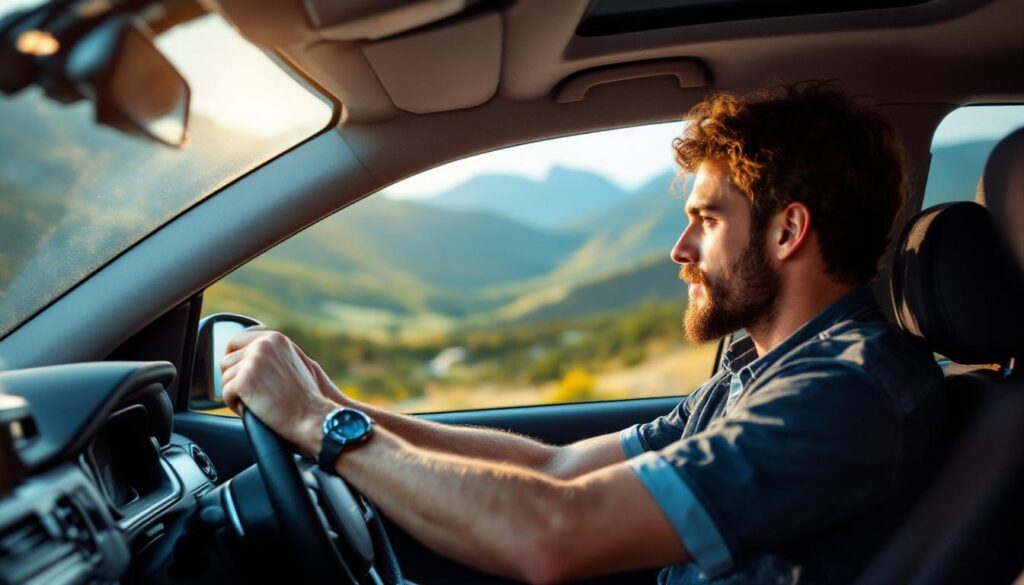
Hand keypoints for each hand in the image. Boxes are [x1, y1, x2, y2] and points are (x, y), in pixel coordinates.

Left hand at [220, 330, 335, 454]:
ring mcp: (253, 361)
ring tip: (256, 402)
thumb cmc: (306, 396)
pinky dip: (234, 404)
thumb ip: (273, 351)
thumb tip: (251, 350)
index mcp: (274, 338)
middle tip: (251, 393)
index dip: (233, 358)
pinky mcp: (244, 380)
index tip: (237, 371)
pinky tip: (252, 409)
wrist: (311, 416)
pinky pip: (225, 393)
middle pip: (227, 360)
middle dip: (234, 378)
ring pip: (224, 378)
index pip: (237, 340)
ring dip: (235, 393)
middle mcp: (263, 345)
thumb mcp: (295, 360)